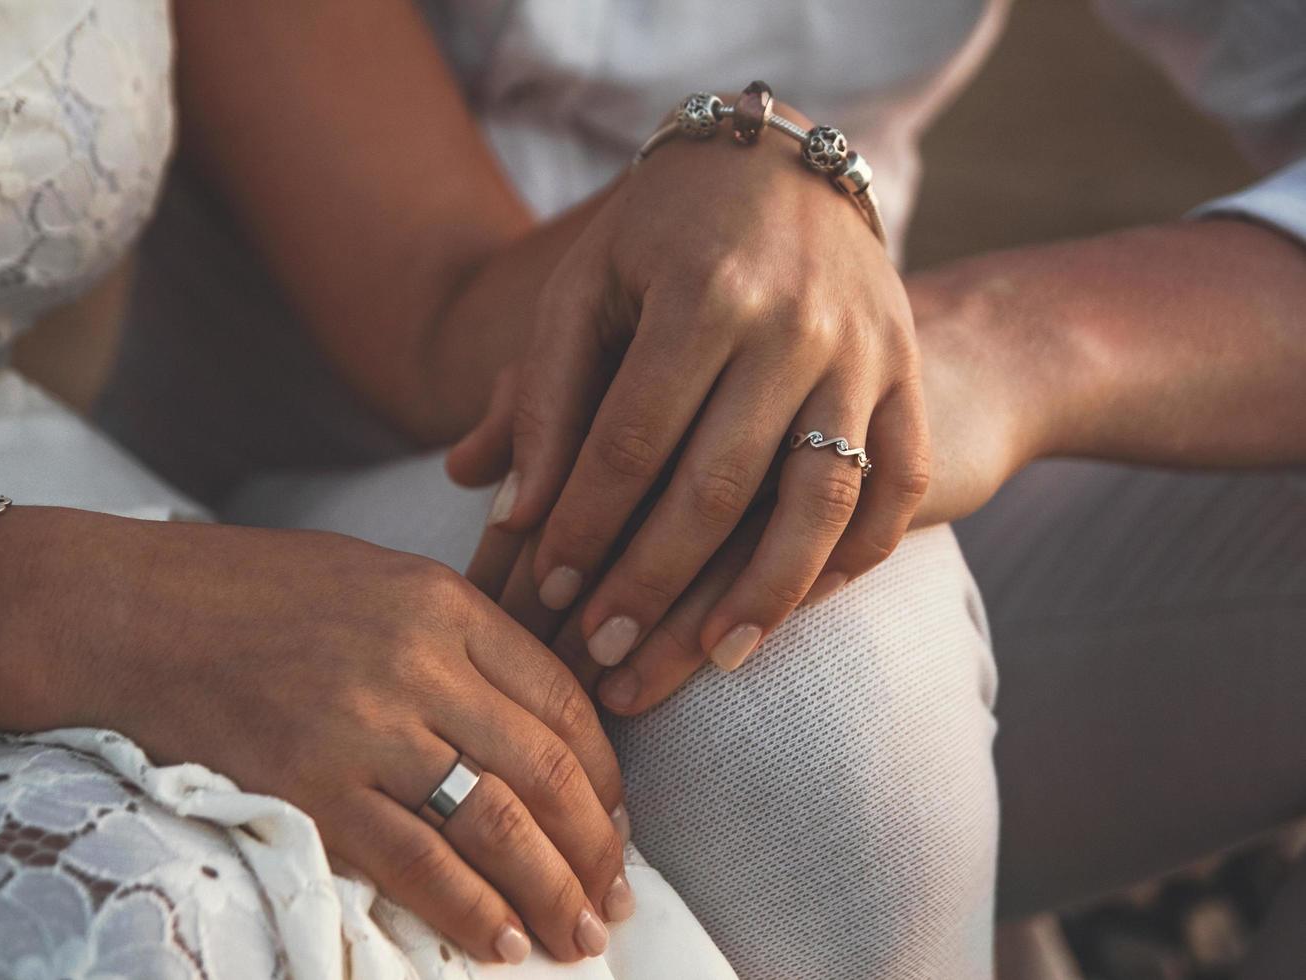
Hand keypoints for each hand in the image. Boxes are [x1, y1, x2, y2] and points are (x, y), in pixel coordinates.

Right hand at [0, 515, 631, 963]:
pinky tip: (500, 943)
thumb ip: (458, 637)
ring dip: (549, 890)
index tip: (617, 821)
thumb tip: (531, 723)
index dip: (604, 774)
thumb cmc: (252, 592)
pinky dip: (468, 910)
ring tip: (579, 936)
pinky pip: (413, 864)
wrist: (128, 614)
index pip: (560, 698)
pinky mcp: (308, 788)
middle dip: (595, 846)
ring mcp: (363, 727)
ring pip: (493, 824)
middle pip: (543, 768)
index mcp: (443, 602)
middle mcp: (417, 661)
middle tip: (616, 900)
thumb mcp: (376, 578)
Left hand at [448, 108, 928, 674]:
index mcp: (704, 289)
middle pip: (722, 485)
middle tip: (605, 654)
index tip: (546, 592)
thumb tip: (514, 513)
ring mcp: (867, 351)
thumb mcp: (586, 286)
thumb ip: (545, 394)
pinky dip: (855, 556)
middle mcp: (797, 322)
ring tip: (715, 662)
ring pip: (824, 501)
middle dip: (656, 583)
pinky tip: (798, 607)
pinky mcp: (909, 372)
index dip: (585, 525)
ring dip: (767, 596)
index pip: (633, 439)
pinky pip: (897, 485)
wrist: (784, 162)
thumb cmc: (662, 232)